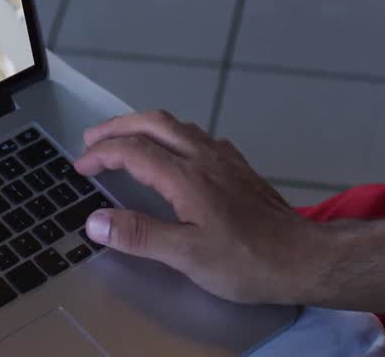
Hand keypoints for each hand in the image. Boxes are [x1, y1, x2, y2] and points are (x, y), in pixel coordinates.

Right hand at [73, 111, 327, 304]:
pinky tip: (176, 153)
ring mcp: (225, 159)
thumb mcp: (187, 256)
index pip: (133, 151)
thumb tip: (95, 221)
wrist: (304, 258)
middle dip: (118, 127)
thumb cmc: (247, 261)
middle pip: (153, 123)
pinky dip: (175, 136)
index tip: (81, 166)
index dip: (101, 154)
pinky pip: (200, 137)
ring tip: (125, 140)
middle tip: (92, 139)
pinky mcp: (240, 167)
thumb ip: (140, 235)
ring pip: (178, 125)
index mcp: (186, 177)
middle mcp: (205, 157)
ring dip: (145, 126)